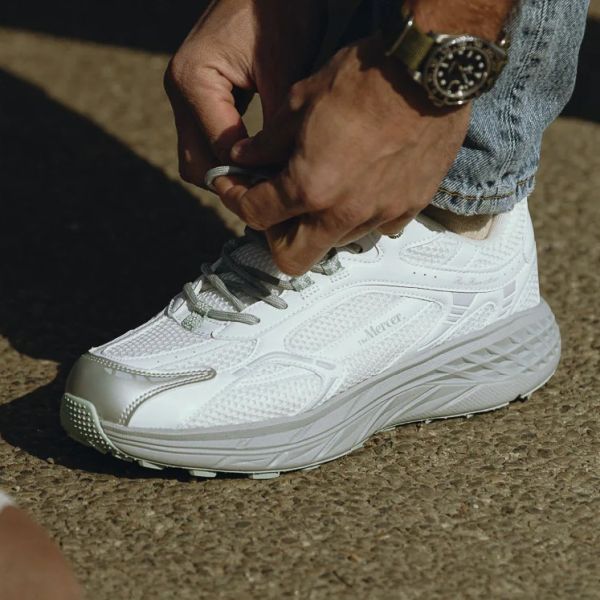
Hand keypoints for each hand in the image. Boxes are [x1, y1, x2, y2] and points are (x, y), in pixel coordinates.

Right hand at [164, 0, 324, 185]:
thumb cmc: (279, 9)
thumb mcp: (285, 69)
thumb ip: (276, 125)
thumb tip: (277, 173)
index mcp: (193, 81)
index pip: (219, 153)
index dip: (251, 175)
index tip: (284, 186)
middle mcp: (179, 89)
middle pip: (195, 164)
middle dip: (232, 182)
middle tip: (271, 192)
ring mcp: (185, 92)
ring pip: (197, 155)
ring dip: (228, 171)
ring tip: (267, 179)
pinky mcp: (198, 93)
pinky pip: (206, 138)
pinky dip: (229, 154)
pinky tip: (259, 159)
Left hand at [216, 38, 470, 274]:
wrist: (431, 71)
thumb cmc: (364, 77)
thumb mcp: (301, 100)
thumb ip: (268, 140)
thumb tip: (243, 158)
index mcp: (309, 186)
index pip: (255, 215)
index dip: (235, 199)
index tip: (232, 185)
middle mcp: (343, 213)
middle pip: (291, 259)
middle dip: (275, 236)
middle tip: (276, 204)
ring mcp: (379, 215)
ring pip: (333, 242)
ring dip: (317, 223)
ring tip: (322, 187)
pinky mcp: (410, 208)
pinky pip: (374, 227)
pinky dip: (359, 215)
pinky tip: (360, 185)